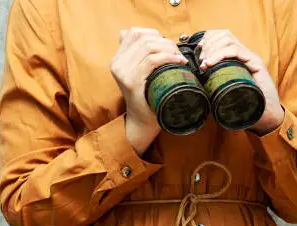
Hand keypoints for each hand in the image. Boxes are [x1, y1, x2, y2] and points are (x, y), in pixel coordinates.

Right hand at [111, 28, 188, 154]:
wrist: (142, 121)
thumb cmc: (147, 96)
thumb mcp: (140, 74)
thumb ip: (141, 57)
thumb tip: (155, 38)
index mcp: (117, 59)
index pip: (133, 33)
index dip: (153, 34)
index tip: (167, 45)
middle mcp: (117, 63)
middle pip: (143, 38)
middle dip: (164, 41)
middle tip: (178, 52)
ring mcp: (123, 72)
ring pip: (148, 47)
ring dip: (169, 48)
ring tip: (179, 57)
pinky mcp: (132, 81)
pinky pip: (152, 60)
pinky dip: (169, 57)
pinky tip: (179, 62)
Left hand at [198, 30, 284, 134]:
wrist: (267, 113)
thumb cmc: (247, 104)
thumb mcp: (226, 89)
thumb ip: (216, 81)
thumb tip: (198, 78)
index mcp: (237, 58)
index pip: (222, 36)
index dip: (208, 40)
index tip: (198, 51)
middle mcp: (245, 55)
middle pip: (224, 34)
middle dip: (208, 44)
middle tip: (200, 59)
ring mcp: (251, 58)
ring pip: (228, 39)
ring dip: (213, 49)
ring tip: (205, 63)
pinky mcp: (256, 63)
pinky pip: (235, 50)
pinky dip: (220, 55)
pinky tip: (211, 63)